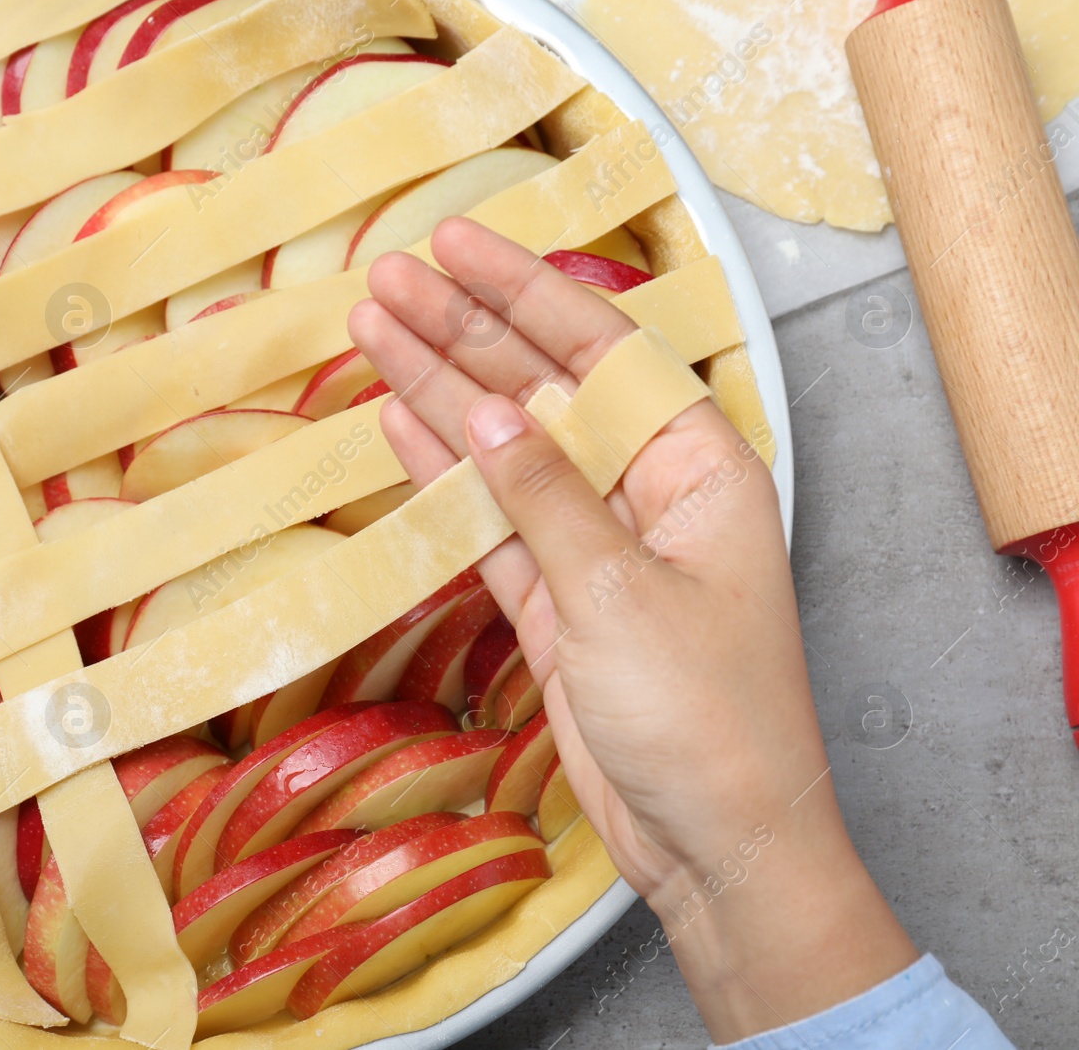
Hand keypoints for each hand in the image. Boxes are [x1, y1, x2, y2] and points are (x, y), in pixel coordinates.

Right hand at [349, 217, 915, 1042]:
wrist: (712, 842)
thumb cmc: (704, 716)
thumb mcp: (619, 590)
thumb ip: (542, 492)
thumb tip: (476, 405)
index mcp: (696, 464)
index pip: (598, 351)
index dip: (522, 291)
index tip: (454, 243)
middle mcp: (645, 488)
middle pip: (541, 390)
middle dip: (464, 332)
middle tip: (387, 278)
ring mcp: (593, 543)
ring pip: (503, 450)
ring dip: (438, 394)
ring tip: (372, 329)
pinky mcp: (554, 599)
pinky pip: (489, 521)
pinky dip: (442, 477)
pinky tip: (395, 423)